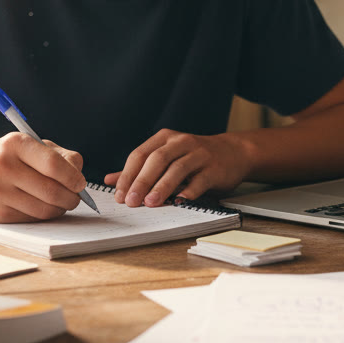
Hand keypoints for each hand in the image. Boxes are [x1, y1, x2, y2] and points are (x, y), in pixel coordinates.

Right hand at [0, 132, 86, 222]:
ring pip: (43, 209)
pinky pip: (31, 219)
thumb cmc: (0, 159)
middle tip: (75, 198)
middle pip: (51, 190)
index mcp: (16, 143)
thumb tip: (79, 172)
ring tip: (61, 204)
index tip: (80, 183)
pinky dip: (43, 216)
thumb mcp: (24, 146)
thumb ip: (55, 154)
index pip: (54, 164)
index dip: (73, 177)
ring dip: (59, 209)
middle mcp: (4, 166)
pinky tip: (42, 208)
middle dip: (71, 198)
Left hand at [104, 129, 250, 207]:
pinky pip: (200, 179)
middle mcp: (181, 142)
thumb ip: (139, 169)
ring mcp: (199, 154)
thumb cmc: (194, 157)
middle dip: (141, 181)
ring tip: (150, 203)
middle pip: (156, 160)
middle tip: (131, 201)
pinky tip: (180, 201)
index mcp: (165, 139)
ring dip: (162, 187)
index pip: (140, 154)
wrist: (233, 152)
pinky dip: (189, 191)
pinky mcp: (214, 168)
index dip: (127, 175)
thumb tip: (110, 181)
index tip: (119, 195)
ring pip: (177, 168)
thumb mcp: (166, 157)